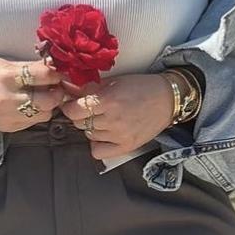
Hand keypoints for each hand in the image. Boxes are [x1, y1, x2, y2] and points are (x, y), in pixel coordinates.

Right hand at [0, 57, 70, 133]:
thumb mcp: (1, 63)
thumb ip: (26, 65)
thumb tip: (51, 64)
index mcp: (8, 76)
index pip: (44, 75)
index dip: (58, 73)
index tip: (62, 71)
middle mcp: (11, 98)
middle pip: (50, 100)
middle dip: (59, 92)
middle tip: (58, 86)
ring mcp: (11, 115)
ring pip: (45, 114)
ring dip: (50, 105)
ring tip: (46, 96)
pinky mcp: (10, 127)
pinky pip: (33, 122)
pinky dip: (37, 114)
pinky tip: (32, 106)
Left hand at [55, 73, 177, 158]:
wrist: (167, 99)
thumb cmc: (141, 87)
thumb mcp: (114, 82)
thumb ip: (90, 88)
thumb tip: (67, 89)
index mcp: (109, 99)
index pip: (74, 110)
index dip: (69, 106)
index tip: (72, 104)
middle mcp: (113, 119)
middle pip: (79, 123)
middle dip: (81, 115)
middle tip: (90, 109)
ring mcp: (119, 135)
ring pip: (88, 135)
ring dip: (91, 127)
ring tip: (103, 118)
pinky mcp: (126, 146)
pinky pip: (98, 152)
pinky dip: (97, 143)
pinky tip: (104, 134)